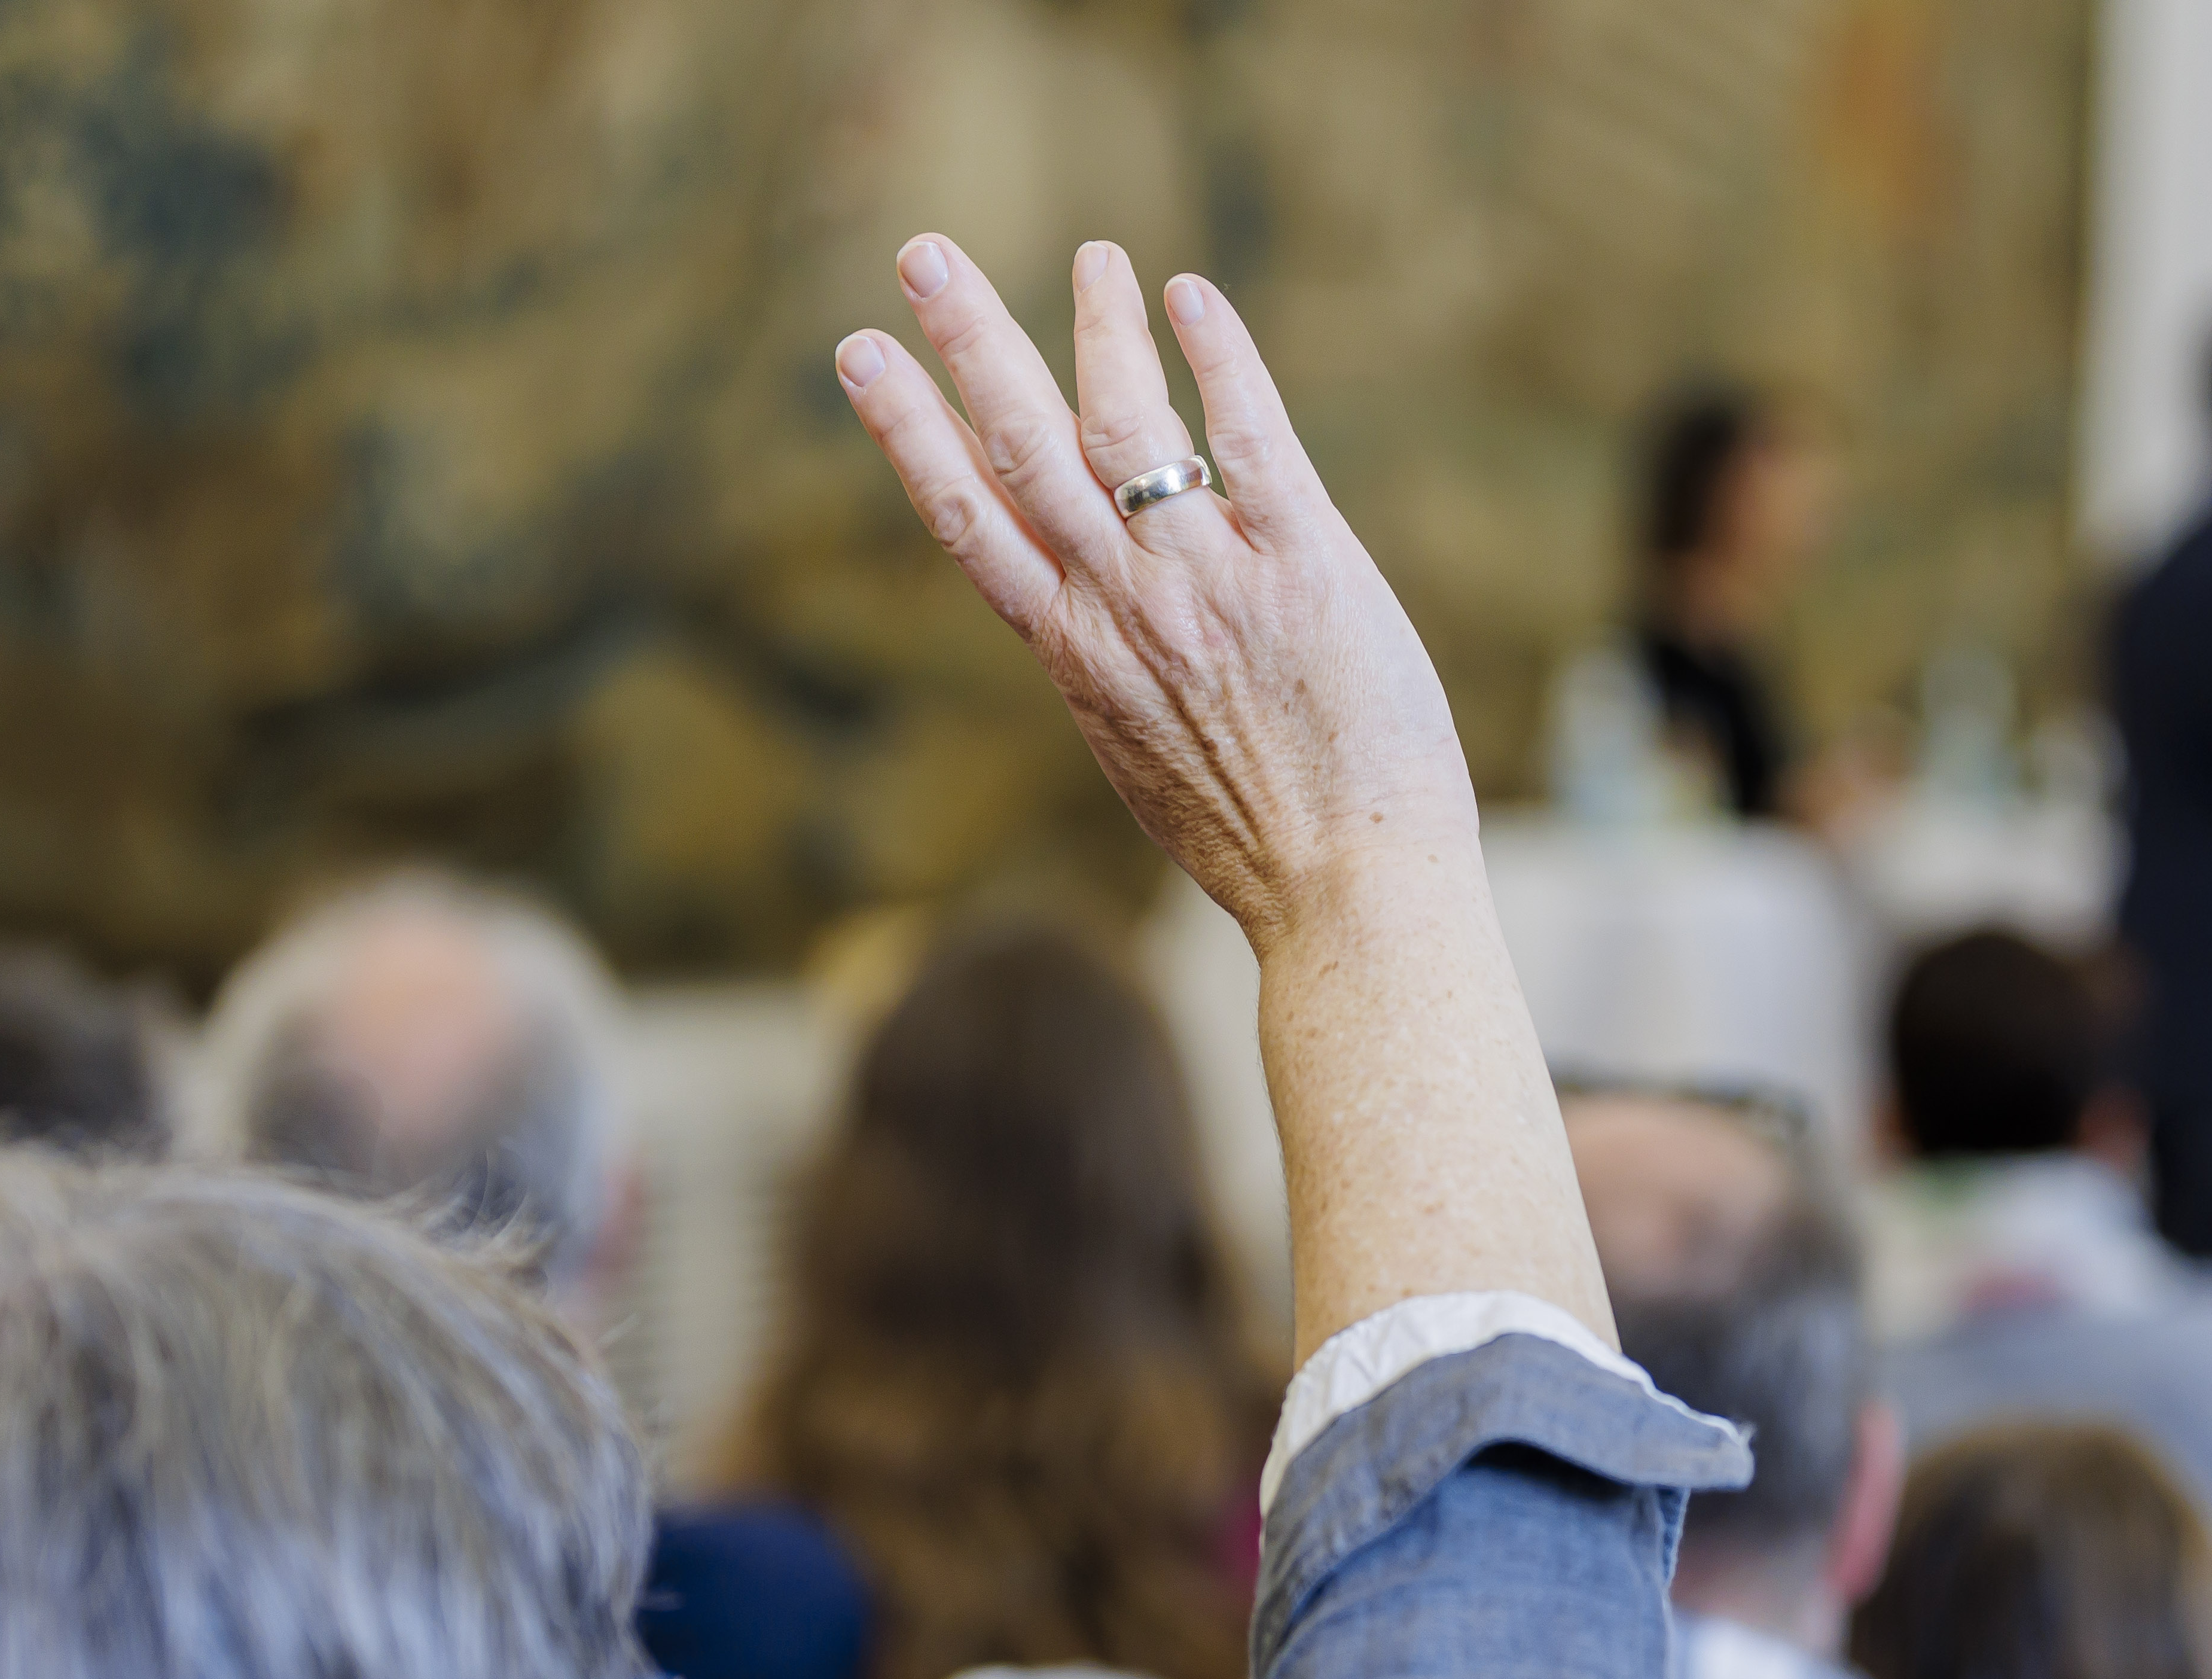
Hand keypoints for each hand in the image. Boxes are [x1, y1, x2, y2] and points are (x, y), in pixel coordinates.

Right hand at [832, 236, 1474, 953]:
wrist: (1349, 891)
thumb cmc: (1255, 838)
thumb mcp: (1142, 753)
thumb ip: (1112, 667)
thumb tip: (1084, 612)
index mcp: (1077, 655)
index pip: (970, 520)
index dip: (910, 430)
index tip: (862, 355)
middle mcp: (1128, 607)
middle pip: (1023, 451)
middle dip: (967, 343)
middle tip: (922, 254)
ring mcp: (1214, 582)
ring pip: (1130, 428)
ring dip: (1098, 329)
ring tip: (1093, 255)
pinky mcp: (1307, 567)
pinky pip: (1252, 442)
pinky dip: (1217, 361)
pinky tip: (1189, 297)